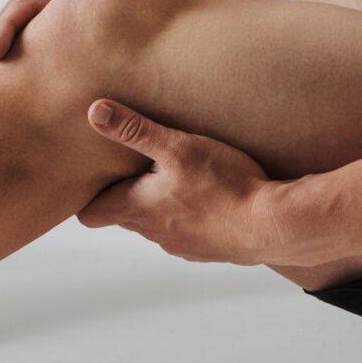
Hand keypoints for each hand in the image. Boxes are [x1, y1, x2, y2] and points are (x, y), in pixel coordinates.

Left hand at [75, 98, 308, 266]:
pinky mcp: (208, 250)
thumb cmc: (224, 184)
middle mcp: (154, 233)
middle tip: (134, 168)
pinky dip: (191, 217)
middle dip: (127, 194)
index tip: (95, 177)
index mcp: (138, 208)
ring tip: (176, 178)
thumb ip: (135, 130)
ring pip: (157, 225)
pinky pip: (188, 233)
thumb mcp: (177, 146)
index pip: (91, 215)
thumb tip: (94, 112)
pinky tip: (209, 198)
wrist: (272, 226)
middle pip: (125, 217)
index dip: (89, 198)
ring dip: (161, 205)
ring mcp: (181, 245)